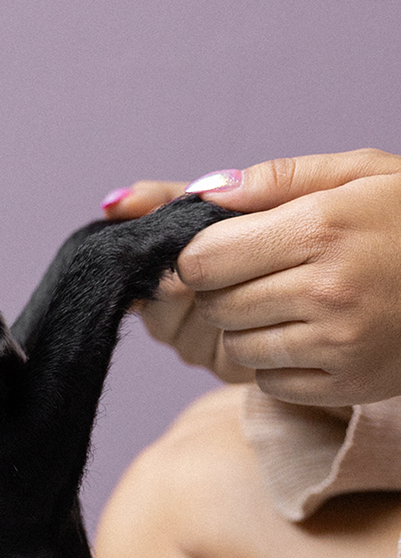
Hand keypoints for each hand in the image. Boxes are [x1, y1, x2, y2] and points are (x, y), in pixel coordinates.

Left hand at [101, 150, 400, 406]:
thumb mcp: (359, 174)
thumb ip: (276, 179)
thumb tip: (201, 192)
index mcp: (320, 230)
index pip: (201, 259)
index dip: (197, 254)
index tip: (217, 249)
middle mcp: (328, 291)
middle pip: (214, 305)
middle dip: (220, 289)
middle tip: (257, 273)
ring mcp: (341, 344)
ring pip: (235, 347)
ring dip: (246, 327)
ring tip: (287, 301)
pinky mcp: (351, 384)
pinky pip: (269, 381)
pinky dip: (275, 362)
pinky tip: (309, 334)